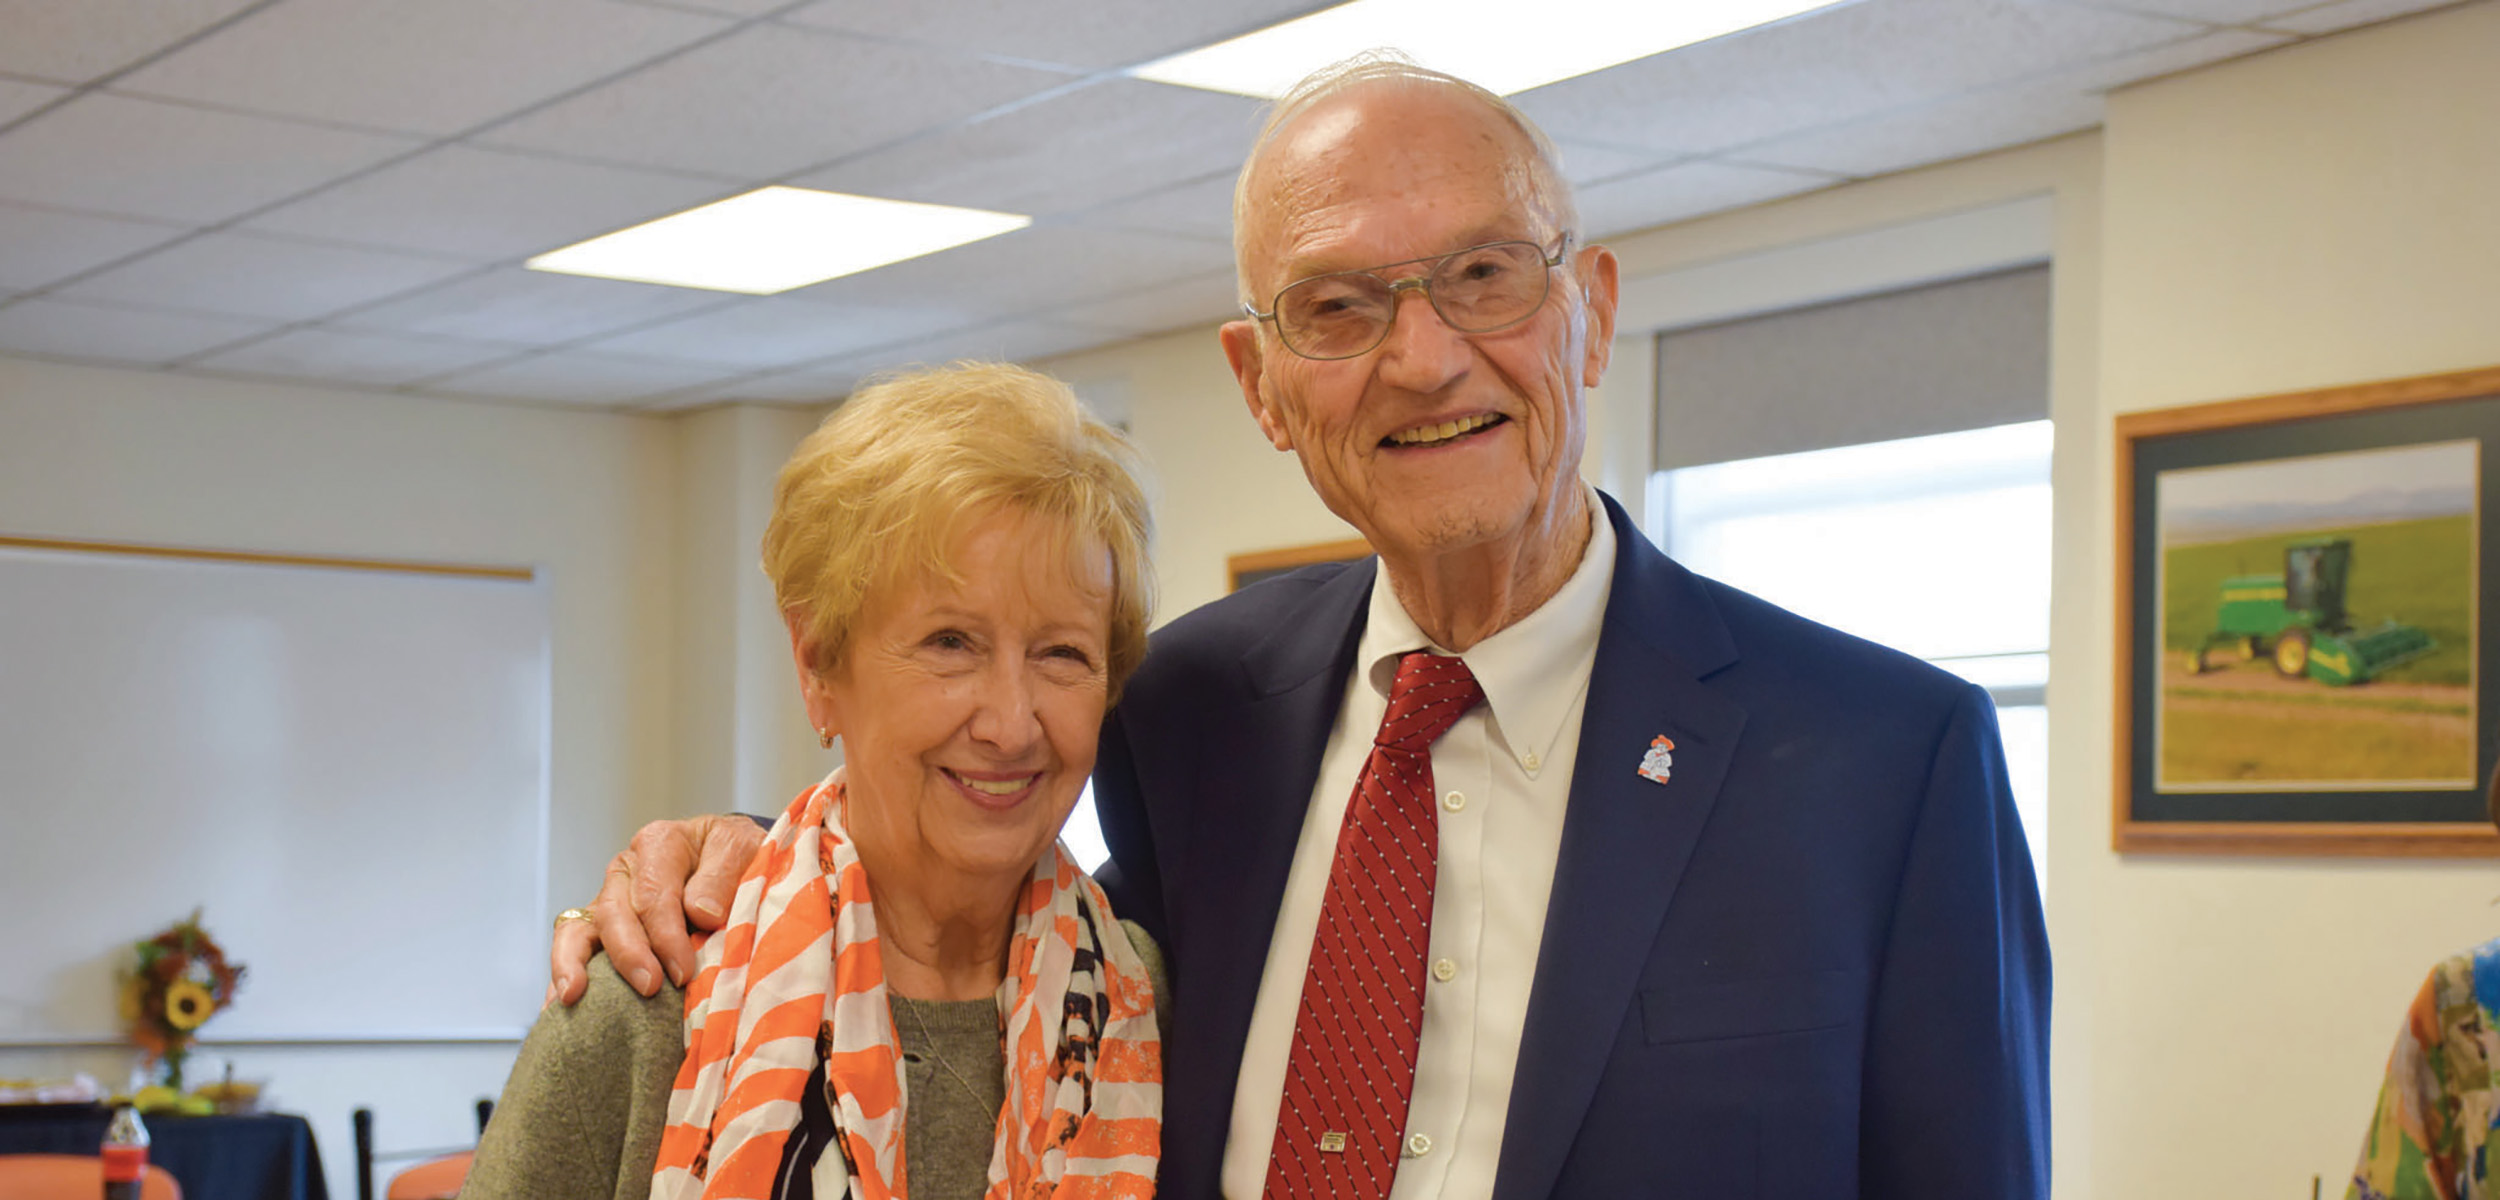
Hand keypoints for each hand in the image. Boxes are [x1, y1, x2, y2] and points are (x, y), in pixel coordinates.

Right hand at [547, 814, 765, 1005]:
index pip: (652, 892)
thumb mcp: (744, 849)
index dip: (665, 934)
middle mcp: (626, 870)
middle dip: (630, 953)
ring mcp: (610, 899)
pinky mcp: (602, 927)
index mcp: (659, 844)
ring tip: (574, 996)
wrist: (737, 862)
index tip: (683, 971)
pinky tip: (558, 1006)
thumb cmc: (740, 857)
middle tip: (651, 988)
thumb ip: (723, 874)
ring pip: (579, 928)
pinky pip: (573, 948)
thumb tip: (698, 911)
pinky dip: (563, 974)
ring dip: (575, 963)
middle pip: (614, 912)